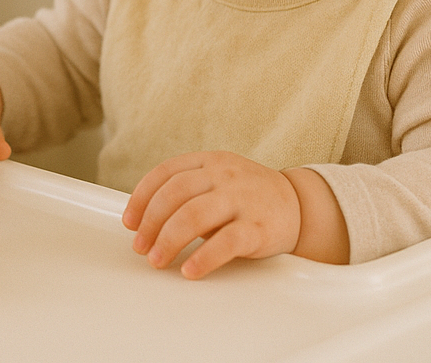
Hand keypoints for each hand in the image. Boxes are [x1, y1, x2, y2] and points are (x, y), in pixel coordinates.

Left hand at [121, 151, 300, 279]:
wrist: (300, 205)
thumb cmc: (247, 197)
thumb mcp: (217, 180)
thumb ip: (186, 192)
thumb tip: (144, 221)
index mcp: (209, 161)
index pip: (165, 173)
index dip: (142, 198)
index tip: (130, 222)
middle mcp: (224, 176)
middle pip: (174, 194)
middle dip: (151, 222)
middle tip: (140, 246)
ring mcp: (242, 199)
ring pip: (194, 215)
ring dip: (168, 240)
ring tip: (157, 260)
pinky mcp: (258, 228)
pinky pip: (225, 242)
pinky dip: (203, 258)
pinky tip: (189, 270)